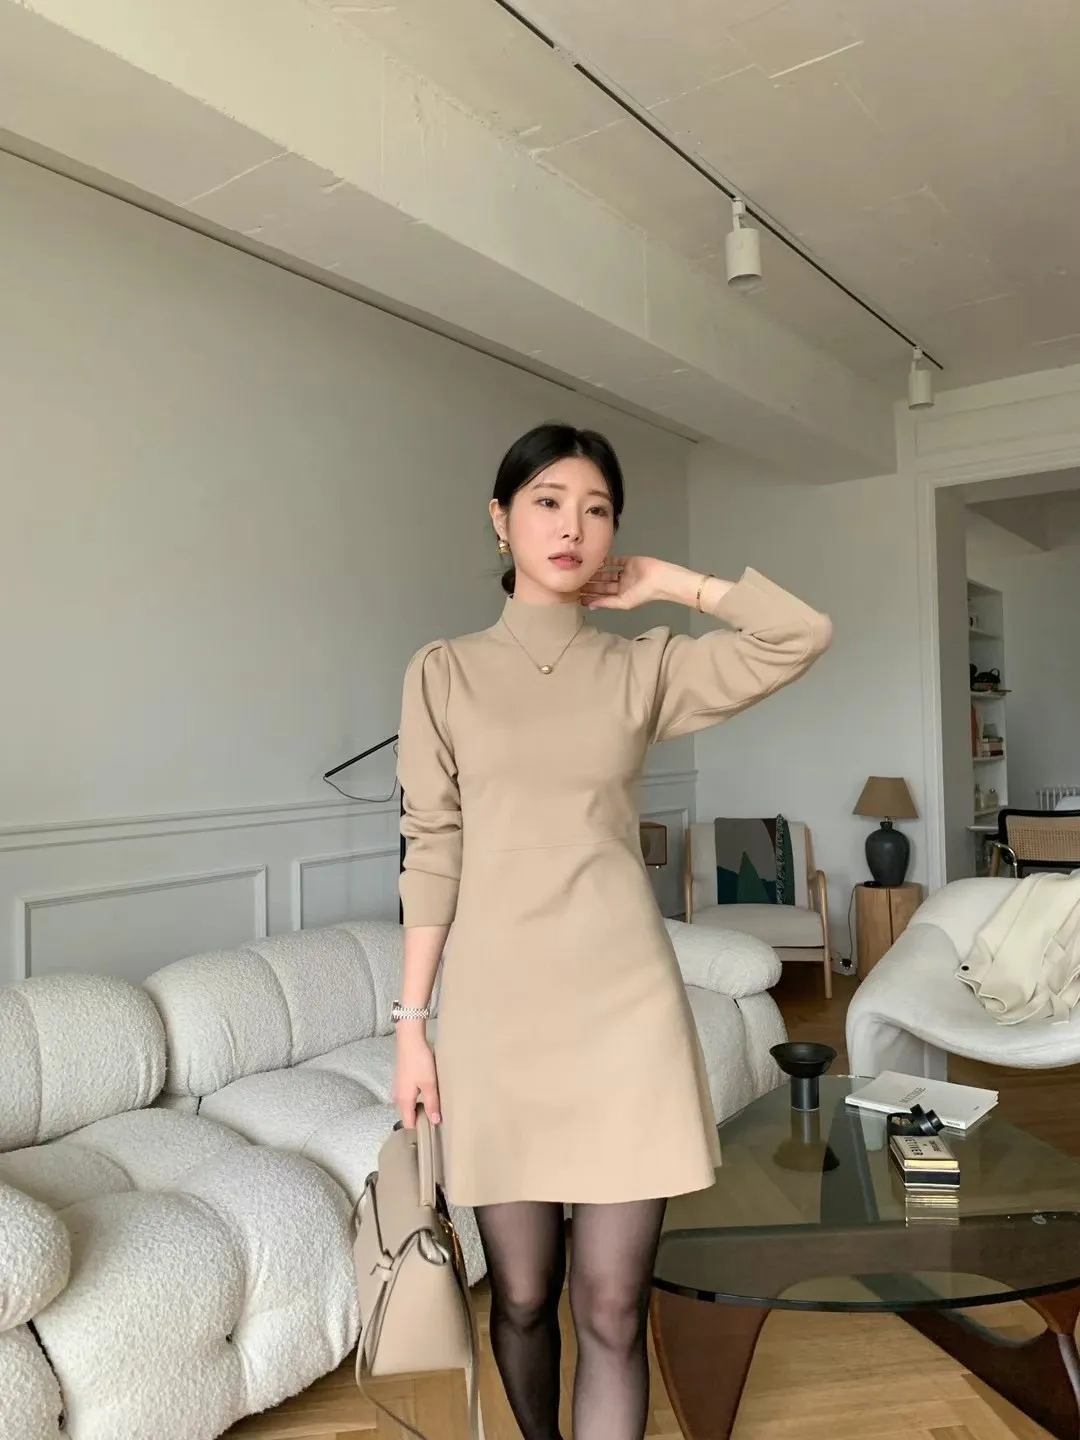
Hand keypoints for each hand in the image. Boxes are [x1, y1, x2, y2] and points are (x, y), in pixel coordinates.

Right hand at [393, 1031, 440, 1126]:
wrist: (410, 1040)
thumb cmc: (420, 1062)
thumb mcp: (429, 1084)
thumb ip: (432, 1103)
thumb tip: (435, 1122)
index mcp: (404, 1101)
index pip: (408, 1124)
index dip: (420, 1128)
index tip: (433, 1129)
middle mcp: (398, 1097)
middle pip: (408, 1115)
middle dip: (421, 1119)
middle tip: (437, 1118)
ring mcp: (398, 1088)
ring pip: (409, 1106)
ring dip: (420, 1108)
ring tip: (435, 1106)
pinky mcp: (401, 1081)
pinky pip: (408, 1097)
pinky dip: (417, 1099)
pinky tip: (428, 1093)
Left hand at [580, 557, 706, 610]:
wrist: (661, 579)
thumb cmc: (643, 593)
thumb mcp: (624, 602)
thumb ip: (607, 603)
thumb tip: (590, 607)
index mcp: (621, 596)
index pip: (603, 596)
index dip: (591, 596)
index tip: (576, 595)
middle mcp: (622, 585)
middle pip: (603, 584)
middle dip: (590, 583)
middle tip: (575, 580)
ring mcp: (625, 572)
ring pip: (606, 572)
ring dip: (596, 572)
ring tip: (581, 570)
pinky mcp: (628, 561)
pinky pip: (614, 561)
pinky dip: (605, 561)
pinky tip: (594, 560)